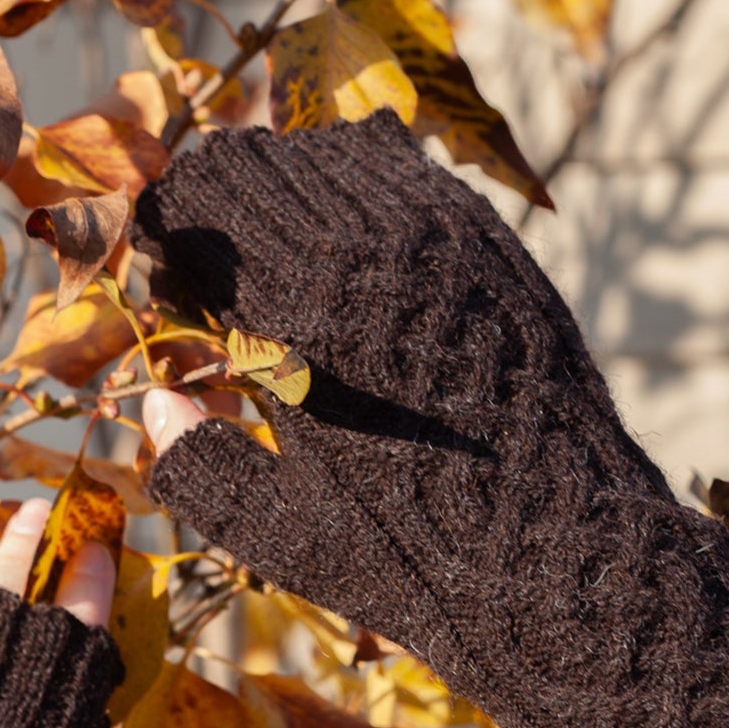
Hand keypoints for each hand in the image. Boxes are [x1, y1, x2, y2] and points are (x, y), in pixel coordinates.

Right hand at [131, 112, 728, 727]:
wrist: (576, 573)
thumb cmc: (421, 566)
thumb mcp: (285, 535)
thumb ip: (201, 465)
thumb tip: (160, 404)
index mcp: (322, 300)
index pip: (208, 201)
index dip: (164, 231)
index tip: (153, 277)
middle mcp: (393, 240)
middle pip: (263, 160)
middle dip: (215, 205)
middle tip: (200, 270)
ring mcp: (460, 236)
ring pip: (337, 154)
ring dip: (288, 195)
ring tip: (271, 266)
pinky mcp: (504, 255)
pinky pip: (411, 181)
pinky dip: (359, 202)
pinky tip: (346, 268)